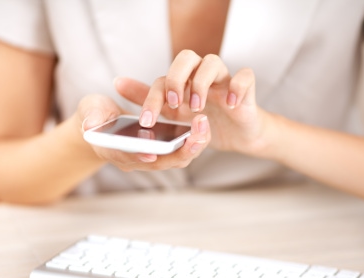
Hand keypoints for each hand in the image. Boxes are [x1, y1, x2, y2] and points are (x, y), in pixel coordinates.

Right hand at [76, 93, 209, 171]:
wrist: (102, 121)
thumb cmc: (96, 113)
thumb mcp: (90, 108)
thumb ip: (91, 115)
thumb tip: (90, 125)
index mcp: (113, 151)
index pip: (127, 157)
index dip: (139, 156)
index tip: (152, 152)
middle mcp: (133, 160)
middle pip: (158, 163)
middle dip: (178, 152)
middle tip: (195, 138)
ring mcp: (149, 157)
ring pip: (173, 160)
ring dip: (191, 147)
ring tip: (204, 128)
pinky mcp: (162, 151)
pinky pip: (180, 151)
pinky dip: (193, 141)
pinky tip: (204, 126)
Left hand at [115, 50, 269, 155]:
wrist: (237, 134)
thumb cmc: (204, 121)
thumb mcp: (173, 114)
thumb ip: (148, 98)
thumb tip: (118, 82)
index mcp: (184, 81)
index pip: (163, 78)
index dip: (152, 97)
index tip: (147, 121)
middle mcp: (202, 75)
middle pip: (187, 57)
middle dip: (176, 79)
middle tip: (175, 104)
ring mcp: (224, 80)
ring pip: (213, 61)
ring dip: (201, 83)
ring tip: (198, 108)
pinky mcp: (245, 88)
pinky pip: (245, 76)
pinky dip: (237, 87)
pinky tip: (230, 104)